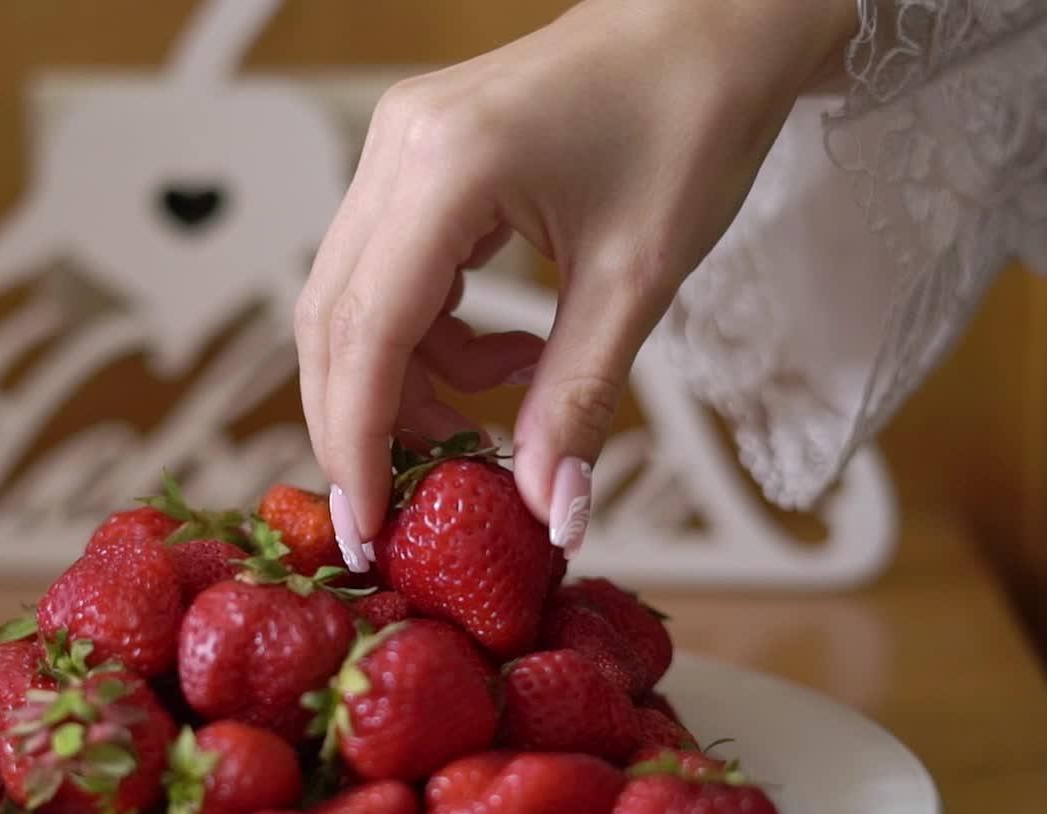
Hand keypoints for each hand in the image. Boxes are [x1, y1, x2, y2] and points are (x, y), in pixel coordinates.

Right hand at [294, 0, 855, 566]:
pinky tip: (507, 350)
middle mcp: (397, 149)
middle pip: (332, 321)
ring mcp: (397, 146)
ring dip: (404, 384)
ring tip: (495, 418)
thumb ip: (580, 400)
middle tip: (405, 508)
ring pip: (352, 301)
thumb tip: (550, 512)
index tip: (368, 530)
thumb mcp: (638, 276)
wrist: (713, 24)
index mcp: (445, 168)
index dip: (357, 443)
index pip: (366, 332)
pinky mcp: (415, 156)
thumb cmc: (691, 118)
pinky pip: (387, 271)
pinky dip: (429, 337)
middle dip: (363, 426)